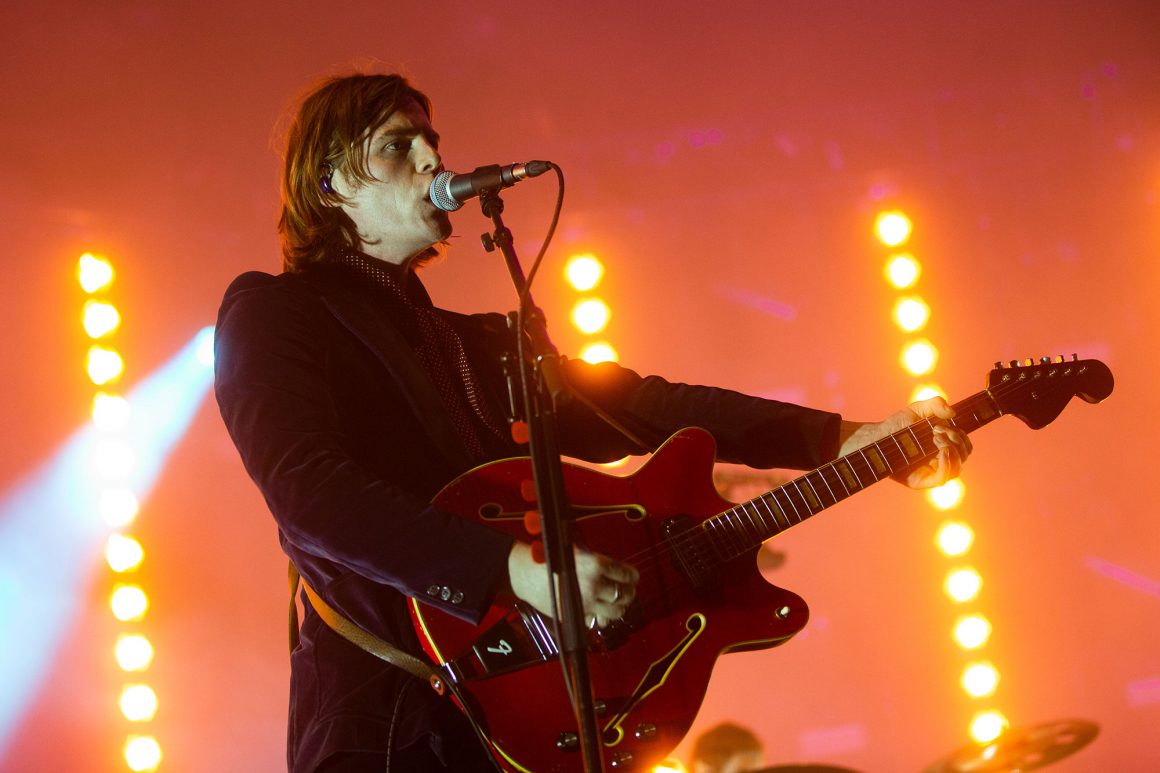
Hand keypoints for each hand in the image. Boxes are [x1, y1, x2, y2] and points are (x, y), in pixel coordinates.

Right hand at [508, 542, 638, 627]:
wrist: (525, 573)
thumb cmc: (550, 559)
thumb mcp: (578, 552)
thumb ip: (600, 562)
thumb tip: (620, 573)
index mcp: (595, 564)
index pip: (626, 574)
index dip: (632, 576)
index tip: (633, 578)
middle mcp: (593, 584)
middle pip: (625, 595)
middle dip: (629, 593)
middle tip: (627, 591)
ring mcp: (585, 603)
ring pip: (616, 612)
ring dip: (619, 608)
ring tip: (616, 603)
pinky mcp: (575, 616)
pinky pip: (597, 622)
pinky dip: (601, 618)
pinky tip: (599, 610)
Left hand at [838, 397, 972, 489]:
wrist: (876, 436)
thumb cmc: (897, 425)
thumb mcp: (918, 409)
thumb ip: (936, 404)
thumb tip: (952, 413)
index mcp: (944, 446)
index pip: (965, 446)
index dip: (961, 436)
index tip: (941, 425)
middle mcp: (940, 460)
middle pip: (964, 456)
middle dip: (957, 440)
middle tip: (936, 431)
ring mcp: (931, 471)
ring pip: (956, 469)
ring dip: (953, 452)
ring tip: (936, 438)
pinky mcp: (920, 481)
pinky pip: (941, 480)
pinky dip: (947, 465)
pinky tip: (941, 452)